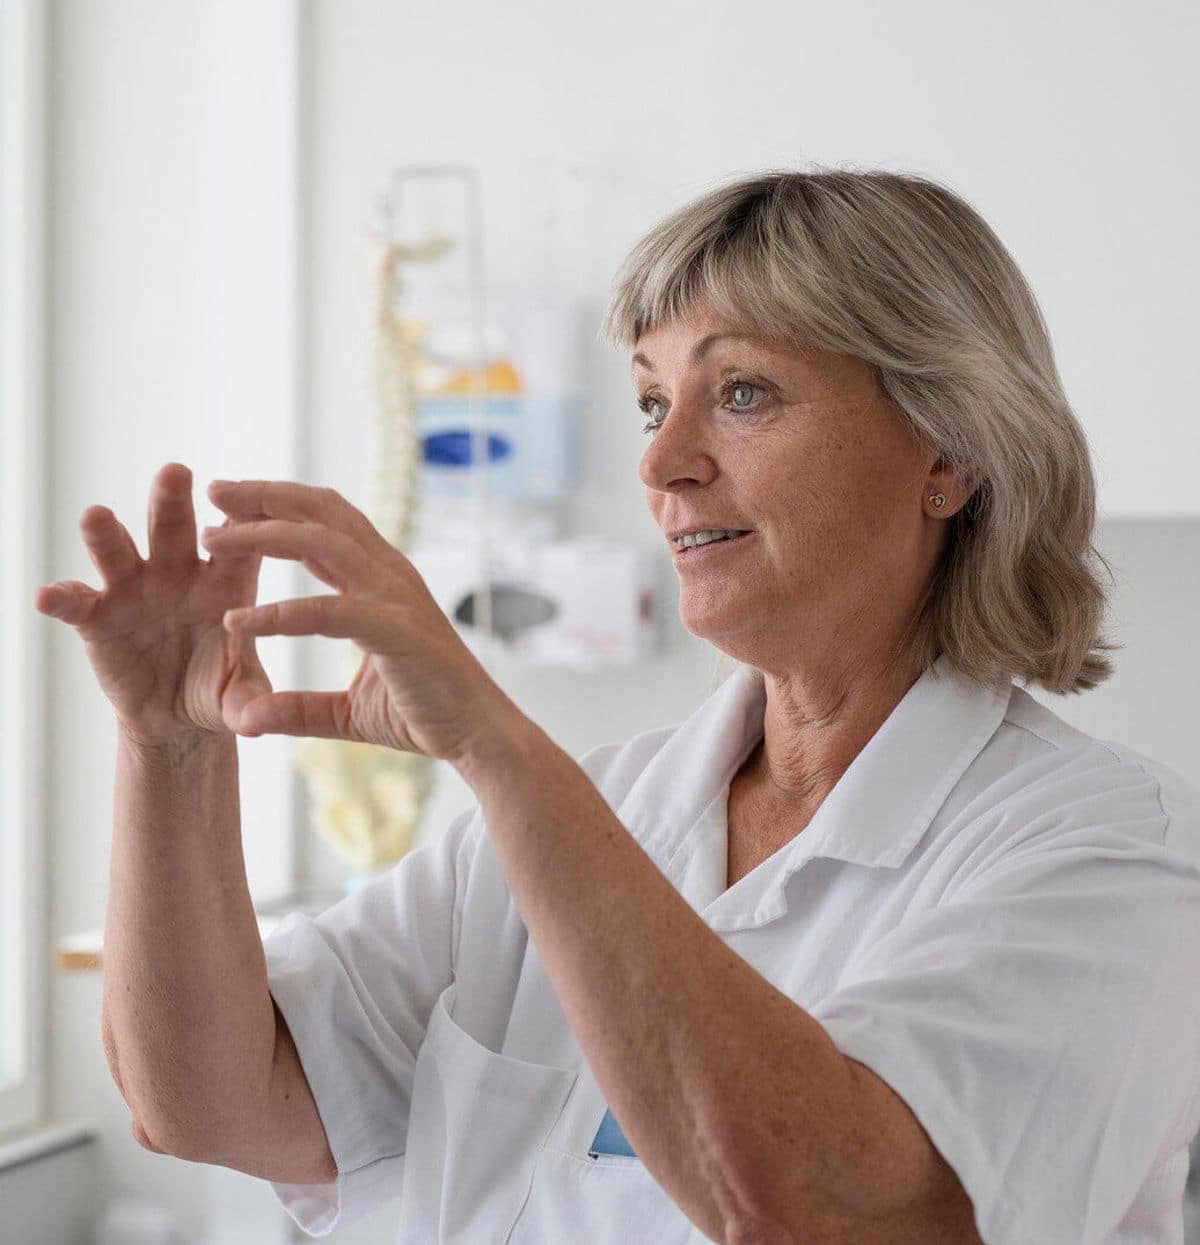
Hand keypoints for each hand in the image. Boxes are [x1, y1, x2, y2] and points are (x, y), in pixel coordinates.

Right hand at [33, 462, 273, 747]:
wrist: (177, 717)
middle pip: (176, 529)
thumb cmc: (219, 690)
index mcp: (227, 583)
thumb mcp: (239, 697)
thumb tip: (257, 722)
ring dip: (108, 534)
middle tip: (176, 471)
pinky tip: (49, 597)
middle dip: (174, 501)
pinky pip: (77, 603)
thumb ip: (250, 702)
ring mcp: (135, 590)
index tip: (244, 507)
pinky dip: (62, 597)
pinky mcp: (98, 617)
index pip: (240, 544)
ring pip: (120, 552)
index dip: (244, 524)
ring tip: (95, 515)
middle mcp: (179, 574)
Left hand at [200, 478, 520, 764]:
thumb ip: (299, 708)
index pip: (327, 522)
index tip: (227, 502)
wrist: (480, 738)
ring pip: (323, 543)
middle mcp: (390, 577)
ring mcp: (397, 599)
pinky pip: (329, 611)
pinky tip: (238, 622)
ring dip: (263, 535)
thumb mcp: (347, 712)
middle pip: (323, 513)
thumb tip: (249, 719)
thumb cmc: (425, 715)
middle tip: (213, 489)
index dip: (278, 504)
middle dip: (265, 496)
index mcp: (383, 581)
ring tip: (213, 539)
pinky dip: (280, 614)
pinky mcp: (398, 632)